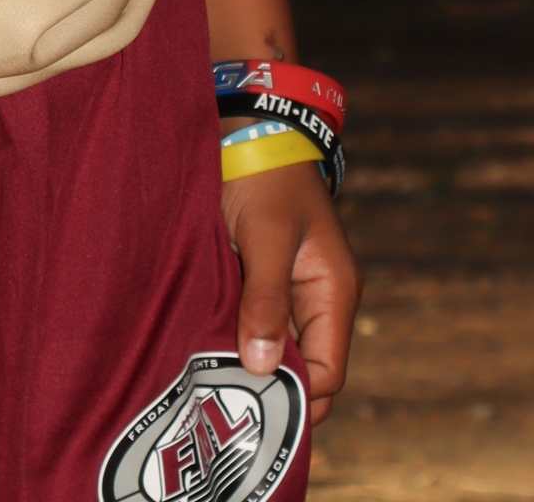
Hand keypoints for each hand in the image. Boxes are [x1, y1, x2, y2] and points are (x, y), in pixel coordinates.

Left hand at [221, 162, 359, 426]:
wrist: (247, 123)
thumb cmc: (263, 174)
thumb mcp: (266, 236)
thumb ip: (266, 300)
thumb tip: (262, 368)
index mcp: (333, 292)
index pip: (326, 374)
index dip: (296, 399)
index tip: (250, 411)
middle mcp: (316, 299)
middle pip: (300, 368)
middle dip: (266, 386)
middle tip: (218, 401)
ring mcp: (288, 289)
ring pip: (272, 348)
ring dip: (244, 360)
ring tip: (204, 377)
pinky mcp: (261, 277)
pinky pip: (252, 322)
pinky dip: (232, 335)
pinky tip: (200, 344)